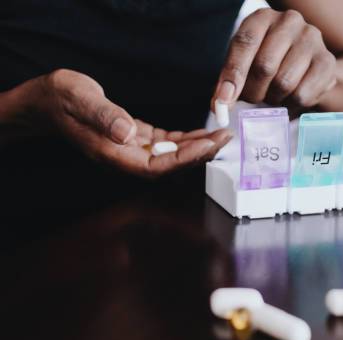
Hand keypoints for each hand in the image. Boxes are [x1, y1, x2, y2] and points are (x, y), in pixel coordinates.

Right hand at [4, 69, 230, 177]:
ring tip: (220, 135)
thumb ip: (104, 116)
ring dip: (196, 146)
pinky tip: (200, 132)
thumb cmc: (60, 99)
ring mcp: (131, 150)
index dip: (186, 158)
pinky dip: (185, 139)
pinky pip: (165, 144)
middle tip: (225, 138)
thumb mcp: (80, 99)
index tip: (209, 145)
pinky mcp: (135, 139)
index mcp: (113, 154)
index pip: (157, 166)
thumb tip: (127, 133)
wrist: (46, 101)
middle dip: (200, 153)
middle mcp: (125, 157)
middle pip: (171, 165)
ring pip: (171, 155)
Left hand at [212, 8, 335, 112]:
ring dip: (273, 99)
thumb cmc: (269, 62)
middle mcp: (289, 21)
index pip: (245, 43)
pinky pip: (303, 94)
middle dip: (254, 92)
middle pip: (265, 66)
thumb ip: (228, 83)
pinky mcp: (327, 61)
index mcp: (262, 17)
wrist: (306, 62)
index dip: (233, 75)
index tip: (224, 100)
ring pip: (284, 83)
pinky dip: (291, 105)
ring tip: (273, 95)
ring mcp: (312, 39)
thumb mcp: (244, 64)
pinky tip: (289, 98)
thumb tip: (219, 106)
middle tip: (253, 98)